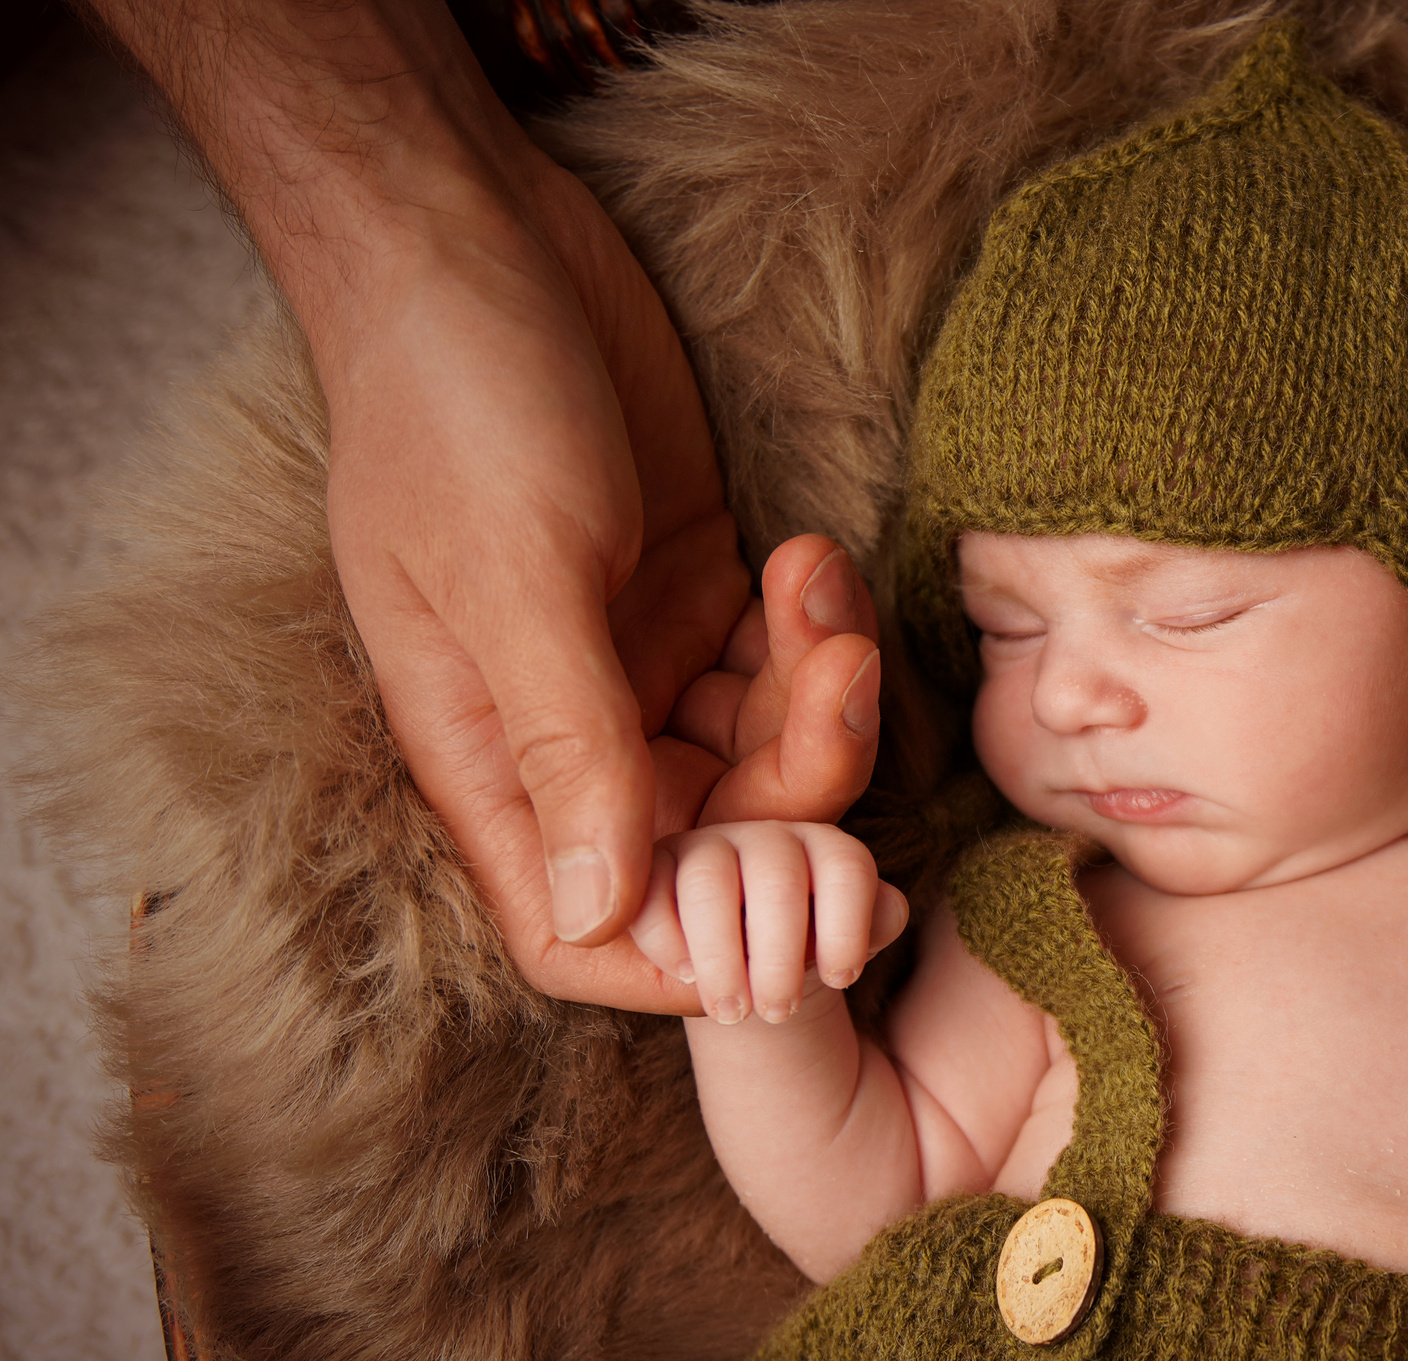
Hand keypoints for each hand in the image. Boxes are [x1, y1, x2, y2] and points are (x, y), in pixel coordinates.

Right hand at [86, 0, 884, 1011]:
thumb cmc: (457, 401)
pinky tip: (808, 556)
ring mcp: (636, 666)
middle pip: (712, 845)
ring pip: (766, 755)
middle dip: (796, 784)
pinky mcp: (695, 597)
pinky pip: (783, 668)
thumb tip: (600, 917)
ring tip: (816, 588)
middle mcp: (566, 734)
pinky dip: (815, 629)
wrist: (470, 241)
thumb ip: (567, 747)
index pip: (580, 933)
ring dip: (818, 693)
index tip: (798, 922)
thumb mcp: (515, 576)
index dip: (685, 961)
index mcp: (488, 761)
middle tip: (841, 675)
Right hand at [631, 820, 908, 1026]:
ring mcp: (707, 848)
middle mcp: (769, 839)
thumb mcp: (853, 943)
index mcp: (827, 850)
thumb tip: (881, 910)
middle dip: (779, 955)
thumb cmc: (811, 957)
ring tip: (732, 1011)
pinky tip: (686, 976)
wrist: (754, 974)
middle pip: (776, 878)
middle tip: (779, 1013)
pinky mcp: (655, 870)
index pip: (846, 867)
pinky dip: (664, 939)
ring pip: (708, 881)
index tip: (841, 982)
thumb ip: (877, 923)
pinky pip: (647, 892)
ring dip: (720, 955)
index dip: (847, 926)